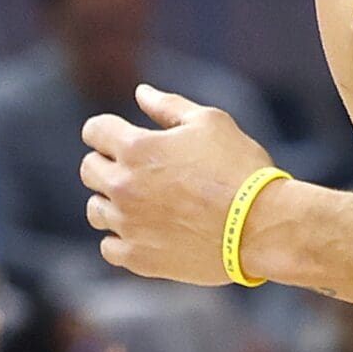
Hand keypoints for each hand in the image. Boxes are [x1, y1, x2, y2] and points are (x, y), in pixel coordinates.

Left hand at [80, 86, 275, 284]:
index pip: (95, 131)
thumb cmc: (241, 168)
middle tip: (141, 171)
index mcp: (136, 148)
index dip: (108, 130)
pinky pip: (110, 247)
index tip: (123, 137)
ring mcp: (128, 225)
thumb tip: (141, 93)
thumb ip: (168, 107)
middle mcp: (123, 186)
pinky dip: (122, 238)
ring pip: (96, 210)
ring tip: (145, 203)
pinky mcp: (138, 258)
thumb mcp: (210, 123)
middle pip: (90, 170)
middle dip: (109, 164)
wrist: (262, 227)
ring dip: (113, 202)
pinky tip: (146, 231)